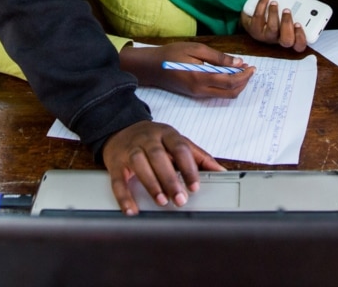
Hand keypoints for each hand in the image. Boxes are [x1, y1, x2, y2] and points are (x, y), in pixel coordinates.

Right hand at [102, 120, 223, 214]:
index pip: (179, 148)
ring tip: (161, 201)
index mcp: (167, 133)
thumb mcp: (177, 141)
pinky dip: (124, 196)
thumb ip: (198, 157)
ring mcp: (130, 150)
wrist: (121, 128)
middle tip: (180, 199)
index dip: (188, 167)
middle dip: (170, 179)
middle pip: (158, 156)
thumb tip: (222, 171)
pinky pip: (118, 180)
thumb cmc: (154, 139)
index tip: (195, 186)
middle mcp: (148, 139)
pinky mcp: (115, 163)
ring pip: (139, 164)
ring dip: (151, 184)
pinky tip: (132, 209)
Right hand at [119, 42, 253, 98]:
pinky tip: (229, 74)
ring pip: (225, 95)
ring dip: (237, 84)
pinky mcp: (196, 94)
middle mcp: (201, 90)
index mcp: (201, 78)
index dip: (244, 75)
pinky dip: (227, 85)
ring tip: (242, 70)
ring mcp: (198, 94)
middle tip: (250, 69)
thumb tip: (238, 62)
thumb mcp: (196, 49)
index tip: (252, 66)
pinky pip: (217, 93)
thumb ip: (218, 57)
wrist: (152, 67)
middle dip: (244, 82)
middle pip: (231, 92)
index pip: (231, 81)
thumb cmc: (172, 53)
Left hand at [241, 0, 309, 51]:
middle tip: (287, 10)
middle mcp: (279, 39)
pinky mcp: (254, 29)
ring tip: (274, 2)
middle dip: (287, 24)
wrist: (255, 13)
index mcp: (291, 36)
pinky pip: (258, 18)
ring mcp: (265, 36)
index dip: (300, 37)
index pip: (299, 45)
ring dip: (274, 14)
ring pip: (272, 29)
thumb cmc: (279, 9)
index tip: (298, 23)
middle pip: (286, 40)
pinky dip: (262, 5)